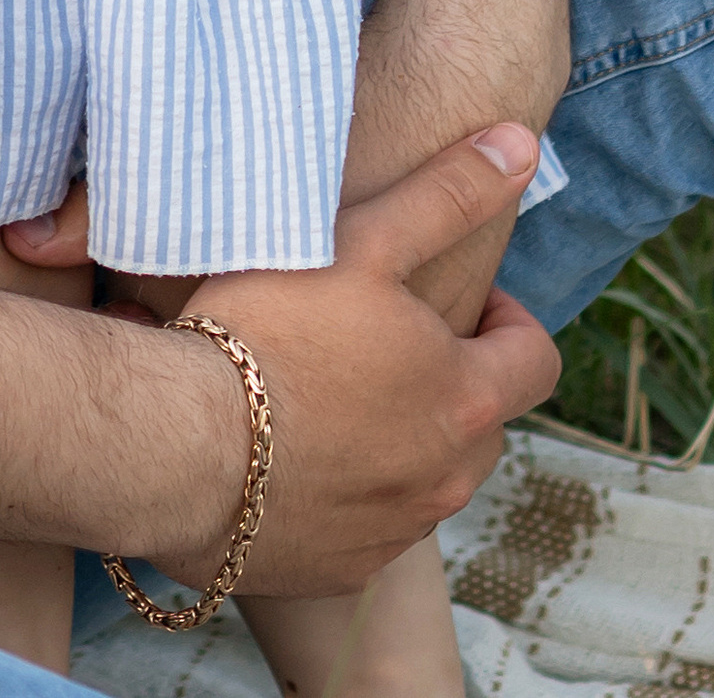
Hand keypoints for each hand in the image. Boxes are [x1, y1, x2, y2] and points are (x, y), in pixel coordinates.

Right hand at [8, 129, 561, 598]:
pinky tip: (288, 450)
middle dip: (452, 383)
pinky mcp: (338, 568)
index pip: (536, 360)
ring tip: (329, 391)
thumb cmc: (269, 331)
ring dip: (400, 438)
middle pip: (484, 425)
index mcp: (465, 400)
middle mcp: (445, 479)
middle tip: (382, 340)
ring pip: (426, 478)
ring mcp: (394, 531)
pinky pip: (366, 525)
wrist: (177, 446)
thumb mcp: (363, 243)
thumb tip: (522, 143)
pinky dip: (346, 491)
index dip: (507, 322)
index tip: (456, 301)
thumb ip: (448, 195)